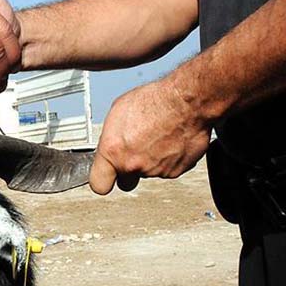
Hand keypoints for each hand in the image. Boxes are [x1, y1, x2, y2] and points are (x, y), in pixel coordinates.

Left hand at [89, 79, 211, 194]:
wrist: (186, 102)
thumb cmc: (154, 101)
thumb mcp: (118, 111)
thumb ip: (112, 137)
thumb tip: (112, 143)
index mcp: (113, 152)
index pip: (99, 184)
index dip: (103, 180)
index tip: (106, 175)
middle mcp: (133, 165)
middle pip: (126, 181)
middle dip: (128, 171)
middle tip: (135, 153)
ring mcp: (155, 171)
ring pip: (149, 172)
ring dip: (151, 159)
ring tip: (157, 136)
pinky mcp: (176, 171)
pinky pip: (168, 168)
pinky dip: (169, 158)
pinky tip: (170, 140)